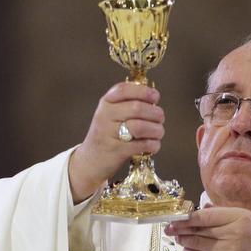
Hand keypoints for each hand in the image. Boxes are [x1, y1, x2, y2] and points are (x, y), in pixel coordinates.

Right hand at [67, 82, 165, 203]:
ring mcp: (109, 134)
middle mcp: (105, 116)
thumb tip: (153, 97)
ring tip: (158, 133)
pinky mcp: (116, 151)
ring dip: (156, 130)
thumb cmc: (107, 136)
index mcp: (105, 103)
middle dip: (155, 113)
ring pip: (141, 127)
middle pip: (137, 108)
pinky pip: (142, 145)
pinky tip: (153, 146)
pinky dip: (153, 145)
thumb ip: (128, 104)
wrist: (90, 161)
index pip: (124, 89)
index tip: (155, 97)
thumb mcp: (111, 115)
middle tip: (160, 119)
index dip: (143, 91)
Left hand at [165, 206, 250, 250]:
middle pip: (198, 230)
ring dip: (184, 241)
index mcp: (240, 217)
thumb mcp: (250, 220)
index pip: (205, 216)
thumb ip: (225, 213)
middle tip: (170, 228)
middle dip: (181, 229)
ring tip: (178, 238)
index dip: (187, 217)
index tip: (176, 218)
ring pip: (196, 244)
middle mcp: (232, 232)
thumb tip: (203, 208)